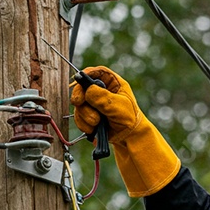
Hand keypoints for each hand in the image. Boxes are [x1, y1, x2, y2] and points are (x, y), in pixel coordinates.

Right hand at [67, 66, 180, 196]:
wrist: (129, 137)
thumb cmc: (130, 118)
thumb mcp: (120, 106)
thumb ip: (104, 98)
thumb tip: (88, 90)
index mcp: (111, 83)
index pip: (96, 72)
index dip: (86, 74)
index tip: (79, 79)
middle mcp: (100, 91)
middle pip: (82, 87)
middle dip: (80, 97)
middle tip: (79, 103)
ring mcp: (93, 104)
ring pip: (79, 105)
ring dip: (85, 115)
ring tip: (97, 122)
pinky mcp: (88, 116)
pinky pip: (78, 117)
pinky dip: (84, 124)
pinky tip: (94, 129)